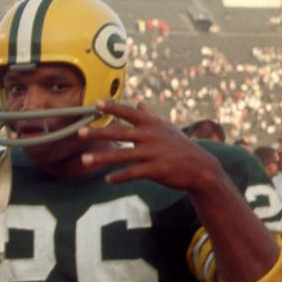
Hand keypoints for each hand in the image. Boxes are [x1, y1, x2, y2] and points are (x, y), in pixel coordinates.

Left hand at [78, 101, 221, 188]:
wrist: (200, 168)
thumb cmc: (180, 147)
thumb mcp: (166, 127)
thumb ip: (150, 115)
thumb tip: (139, 101)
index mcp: (152, 124)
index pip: (129, 112)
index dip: (113, 108)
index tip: (96, 103)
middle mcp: (151, 136)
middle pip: (121, 132)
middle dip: (99, 132)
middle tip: (80, 132)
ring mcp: (154, 153)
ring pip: (123, 155)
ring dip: (103, 158)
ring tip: (84, 160)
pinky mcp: (157, 170)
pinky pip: (134, 173)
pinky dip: (121, 176)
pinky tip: (108, 180)